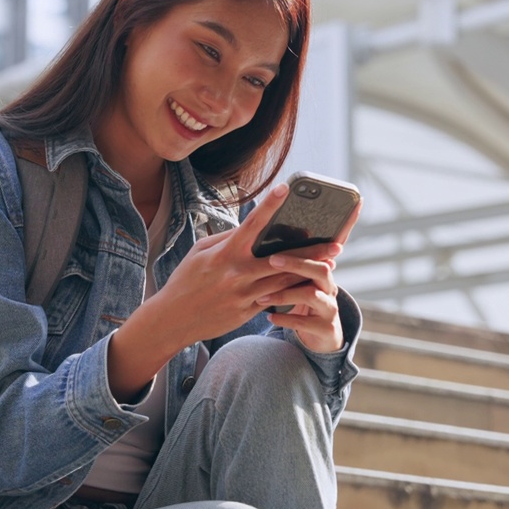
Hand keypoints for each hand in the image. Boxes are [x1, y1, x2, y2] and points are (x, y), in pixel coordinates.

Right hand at [108, 186, 356, 399]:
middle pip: (281, 259)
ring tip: (330, 264)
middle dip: (310, 252)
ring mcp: (244, 295)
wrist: (173, 319)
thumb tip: (250, 226)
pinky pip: (275, 299)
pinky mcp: (247, 312)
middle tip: (335, 244)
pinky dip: (292, 292)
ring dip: (308, 272)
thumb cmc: (186, 280)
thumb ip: (227, 238)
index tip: (286, 189)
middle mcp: (237, 274)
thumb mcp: (201, 252)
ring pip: (283, 281)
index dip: (268, 205)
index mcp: (224, 254)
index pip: (251, 224)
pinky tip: (311, 286)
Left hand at [255, 202, 360, 352]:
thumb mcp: (300, 278)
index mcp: (322, 268)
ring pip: (312, 295)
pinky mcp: (326, 329)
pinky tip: (270, 315)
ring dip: (285, 294)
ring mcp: (330, 308)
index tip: (326, 211)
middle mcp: (330, 285)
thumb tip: (267, 227)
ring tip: (261, 297)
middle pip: (320, 268)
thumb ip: (291, 258)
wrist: (321, 336)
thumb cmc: (304, 300)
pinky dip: (285, 318)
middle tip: (272, 260)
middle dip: (296, 263)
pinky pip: (305, 322)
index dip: (339, 225)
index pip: (330, 242)